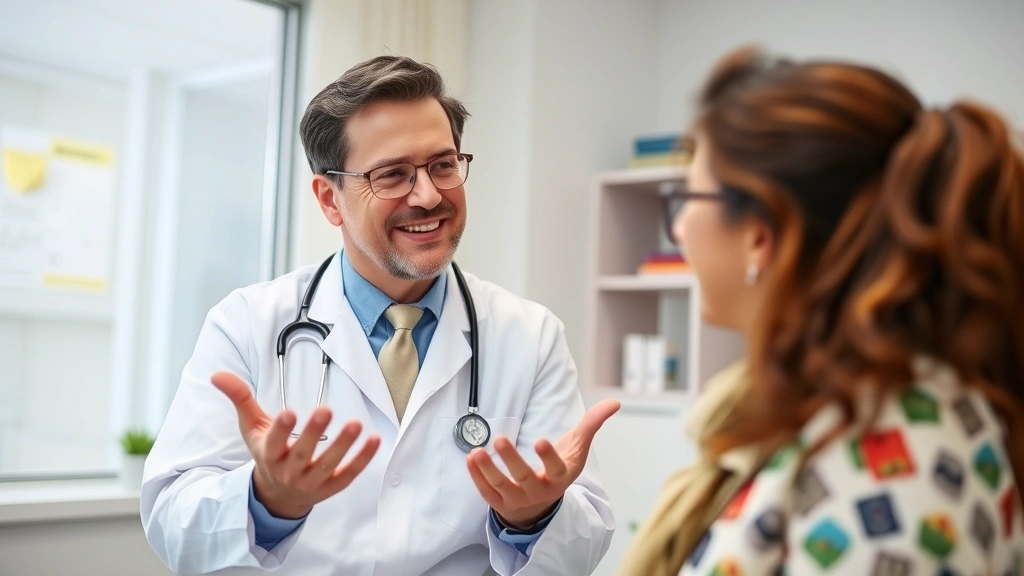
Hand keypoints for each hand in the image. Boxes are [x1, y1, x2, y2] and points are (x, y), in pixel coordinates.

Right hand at [211, 371, 379, 518]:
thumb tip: (217, 374)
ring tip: (355, 423)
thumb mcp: (252, 427)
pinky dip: (362, 459)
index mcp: (268, 456)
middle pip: (302, 454)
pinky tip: (374, 439)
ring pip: (328, 465)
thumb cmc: (268, 453)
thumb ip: (240, 399)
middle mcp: (288, 472)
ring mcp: (311, 482)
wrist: (279, 496)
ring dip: (343, 446)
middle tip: (325, 410)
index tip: (288, 413)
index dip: (280, 430)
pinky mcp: (332, 488)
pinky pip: (349, 474)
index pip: (273, 444)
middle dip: (313, 433)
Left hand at [466, 399, 620, 528]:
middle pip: (524, 477)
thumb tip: (615, 402)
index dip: (549, 457)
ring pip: (501, 486)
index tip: (541, 440)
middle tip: (501, 439)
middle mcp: (539, 491)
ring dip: (488, 469)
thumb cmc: (559, 469)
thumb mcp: (576, 449)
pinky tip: (470, 458)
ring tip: (477, 451)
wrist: (541, 506)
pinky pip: (486, 492)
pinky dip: (477, 477)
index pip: (556, 469)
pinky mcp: (499, 503)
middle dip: (512, 460)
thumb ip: (592, 424)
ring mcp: (518, 499)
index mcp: (560, 477)